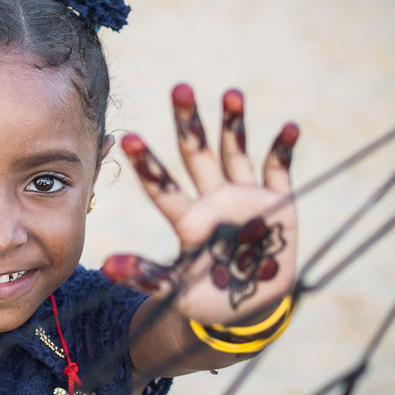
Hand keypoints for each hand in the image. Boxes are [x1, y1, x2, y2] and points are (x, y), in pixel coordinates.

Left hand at [103, 84, 297, 325]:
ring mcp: (244, 197)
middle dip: (188, 122)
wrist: (251, 306)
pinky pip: (278, 170)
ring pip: (234, 152)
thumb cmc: (207, 298)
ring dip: (233, 124)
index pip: (162, 186)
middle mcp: (212, 200)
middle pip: (196, 153)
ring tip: (231, 93)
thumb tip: (105, 267)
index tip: (128, 137)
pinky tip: (288, 127)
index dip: (146, 164)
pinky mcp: (276, 202)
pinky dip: (283, 149)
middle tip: (178, 87)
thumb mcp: (175, 289)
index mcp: (187, 220)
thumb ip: (145, 275)